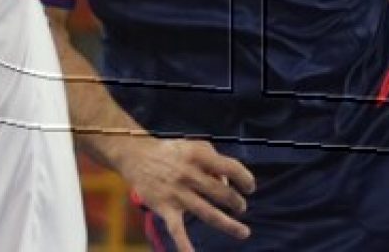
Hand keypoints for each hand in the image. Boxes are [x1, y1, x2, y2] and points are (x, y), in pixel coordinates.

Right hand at [113, 136, 254, 251]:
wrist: (138, 156)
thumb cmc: (173, 151)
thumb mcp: (195, 146)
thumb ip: (214, 161)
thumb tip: (227, 184)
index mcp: (199, 155)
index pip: (230, 167)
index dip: (245, 178)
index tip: (250, 188)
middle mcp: (189, 174)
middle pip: (221, 193)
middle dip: (237, 203)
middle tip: (241, 207)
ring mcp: (177, 193)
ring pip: (208, 213)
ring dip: (228, 224)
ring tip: (243, 232)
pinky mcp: (165, 208)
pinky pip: (177, 231)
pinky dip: (185, 246)